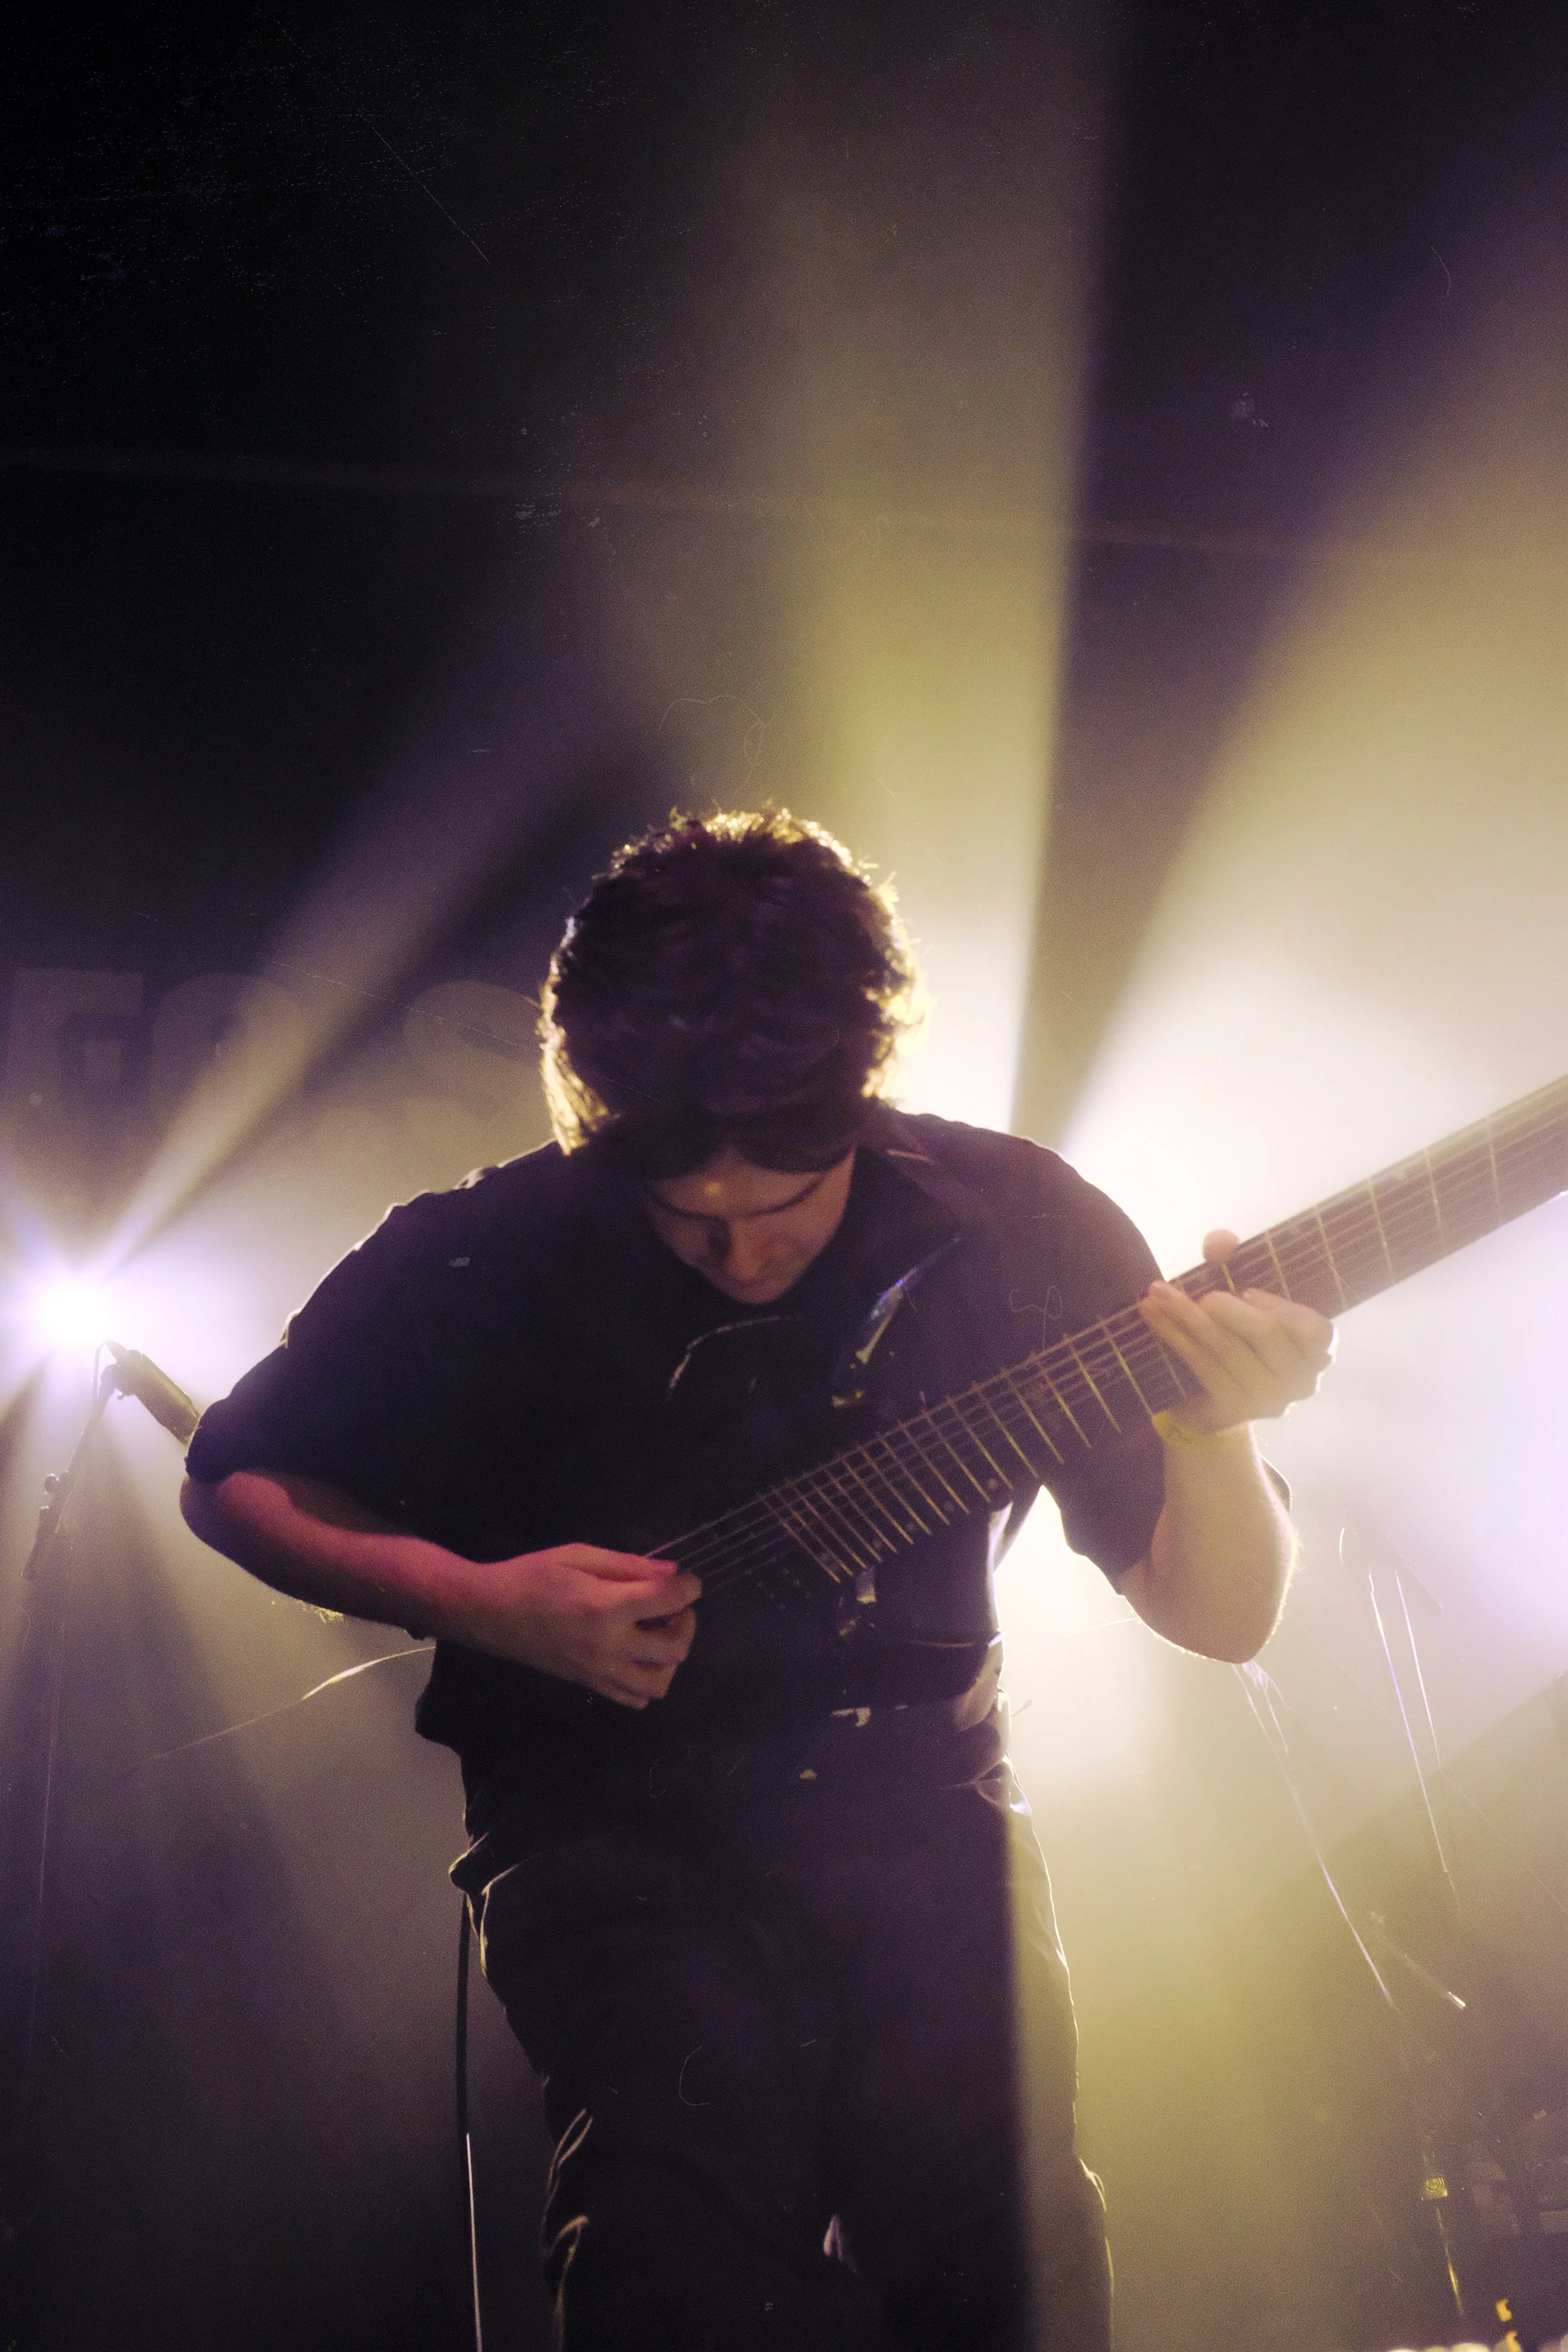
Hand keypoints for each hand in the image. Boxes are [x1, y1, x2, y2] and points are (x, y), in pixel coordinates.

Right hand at [456, 1544, 700, 1709]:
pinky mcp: (589, 1685)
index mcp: (605, 1608)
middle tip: (675, 1607)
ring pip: (659, 1684)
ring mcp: (599, 1672)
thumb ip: (628, 1565)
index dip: (689, 1587)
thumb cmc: (531, 1576)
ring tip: (658, 1634)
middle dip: (687, 1624)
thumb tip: (671, 1572)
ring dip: (671, 1659)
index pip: (668, 1601)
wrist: (489, 1614)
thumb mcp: (579, 1556)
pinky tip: (638, 1655)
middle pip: (674, 1649)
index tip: (689, 1580)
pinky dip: (647, 1681)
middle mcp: (608, 1646)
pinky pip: (633, 1699)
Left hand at [1136, 1229, 1334, 1436]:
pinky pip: (1200, 1364)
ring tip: (1156, 1293)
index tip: (1246, 1290)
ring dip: (1186, 1315)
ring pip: (1225, 1348)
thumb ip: (1236, 1261)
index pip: (1314, 1329)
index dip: (1280, 1307)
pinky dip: (1173, 1335)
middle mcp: (1301, 1382)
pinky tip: (1152, 1315)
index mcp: (1318, 1353)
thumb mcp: (1245, 1298)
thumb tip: (1221, 1243)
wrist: (1214, 1399)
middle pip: (1266, 1334)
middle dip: (1227, 1308)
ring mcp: (1267, 1401)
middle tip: (1202, 1295)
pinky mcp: (1232, 1411)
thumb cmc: (1240, 1337)